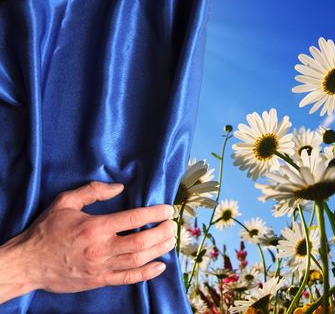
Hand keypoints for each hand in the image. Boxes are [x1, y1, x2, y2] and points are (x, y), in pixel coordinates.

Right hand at [0, 181, 175, 300]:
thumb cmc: (47, 230)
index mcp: (95, 227)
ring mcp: (101, 267)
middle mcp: (101, 248)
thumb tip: (119, 187)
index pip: (133, 218)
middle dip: (162, 232)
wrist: (28, 263)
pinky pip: (128, 279)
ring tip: (170, 241)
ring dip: (159, 250)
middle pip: (141, 241)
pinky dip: (146, 274)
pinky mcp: (99, 281)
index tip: (168, 210)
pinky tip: (160, 266)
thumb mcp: (65, 202)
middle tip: (172, 226)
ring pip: (138, 260)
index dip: (155, 213)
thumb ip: (92, 191)